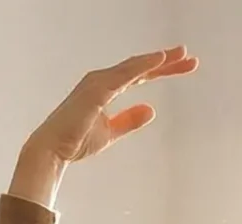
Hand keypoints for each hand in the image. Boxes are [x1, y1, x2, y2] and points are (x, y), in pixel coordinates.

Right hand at [25, 46, 198, 164]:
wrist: (53, 150)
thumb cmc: (76, 140)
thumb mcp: (110, 131)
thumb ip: (129, 120)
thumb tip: (151, 110)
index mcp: (106, 88)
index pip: (139, 76)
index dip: (161, 70)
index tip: (183, 66)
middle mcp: (102, 80)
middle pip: (140, 67)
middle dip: (165, 61)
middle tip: (189, 57)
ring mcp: (99, 82)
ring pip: (135, 66)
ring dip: (159, 59)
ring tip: (181, 54)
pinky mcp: (97, 89)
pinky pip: (125, 73)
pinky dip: (143, 64)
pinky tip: (160, 59)